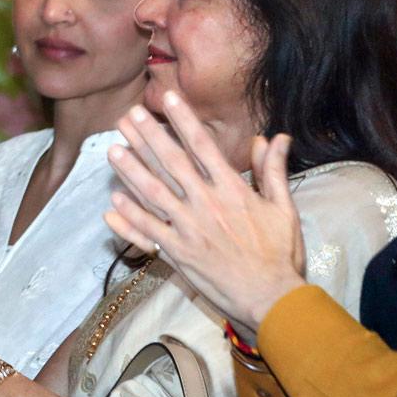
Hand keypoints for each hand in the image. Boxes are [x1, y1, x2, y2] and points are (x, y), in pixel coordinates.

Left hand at [104, 91, 306, 337]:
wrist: (272, 299)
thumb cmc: (280, 254)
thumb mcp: (283, 208)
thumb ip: (274, 170)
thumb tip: (275, 137)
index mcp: (232, 190)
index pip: (204, 147)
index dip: (184, 121)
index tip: (168, 98)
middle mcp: (207, 204)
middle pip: (172, 163)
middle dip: (149, 137)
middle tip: (129, 114)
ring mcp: (190, 229)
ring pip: (154, 193)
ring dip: (131, 171)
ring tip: (112, 150)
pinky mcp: (179, 253)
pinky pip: (149, 231)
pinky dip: (131, 216)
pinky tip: (113, 200)